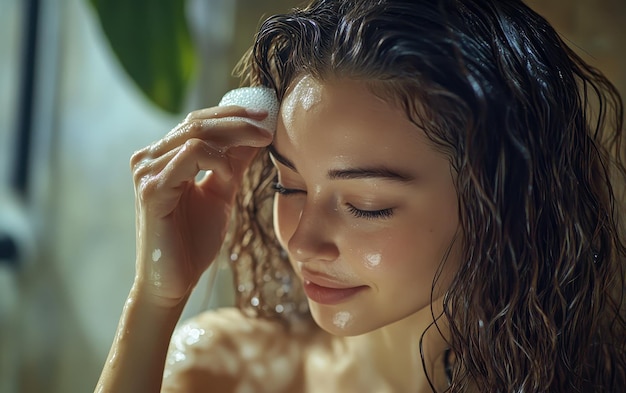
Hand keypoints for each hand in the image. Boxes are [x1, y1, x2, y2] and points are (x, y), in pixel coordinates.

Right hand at [129, 106, 271, 306]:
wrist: (175, 281)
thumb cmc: (194, 240)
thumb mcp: (221, 192)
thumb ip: (233, 163)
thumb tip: (256, 135)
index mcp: (162, 157)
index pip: (198, 121)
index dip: (231, 115)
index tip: (265, 116)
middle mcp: (149, 158)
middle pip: (197, 122)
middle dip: (238, 120)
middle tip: (268, 124)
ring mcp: (146, 172)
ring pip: (195, 134)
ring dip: (233, 137)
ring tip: (259, 145)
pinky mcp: (152, 190)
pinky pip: (189, 157)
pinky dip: (216, 160)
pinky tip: (229, 175)